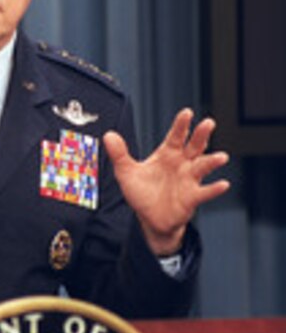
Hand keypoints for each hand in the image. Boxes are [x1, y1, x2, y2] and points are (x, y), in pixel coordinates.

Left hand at [103, 108, 229, 255]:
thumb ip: (119, 154)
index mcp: (167, 154)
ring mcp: (189, 180)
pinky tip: (222, 184)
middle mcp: (181, 164)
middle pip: (194, 146)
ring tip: (221, 157)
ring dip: (212, 161)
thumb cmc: (142, 193)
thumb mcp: (126, 172)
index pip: (175, 136)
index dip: (181, 125)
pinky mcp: (192, 197)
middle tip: (208, 123)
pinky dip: (214, 189)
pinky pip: (205, 192)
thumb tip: (109, 135)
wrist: (150, 219)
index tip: (187, 113)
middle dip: (201, 135)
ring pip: (203, 167)